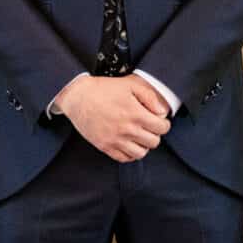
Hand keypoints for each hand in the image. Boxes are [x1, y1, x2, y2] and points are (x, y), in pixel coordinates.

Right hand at [57, 74, 171, 162]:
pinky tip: (128, 143)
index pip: (162, 128)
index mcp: (136, 114)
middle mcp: (127, 130)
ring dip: (143, 145)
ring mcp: (115, 140)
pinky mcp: (105, 146)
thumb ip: (150, 96)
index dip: (164, 124)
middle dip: (155, 134)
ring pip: (140, 153)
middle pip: (154, 142)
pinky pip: (124, 158)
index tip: (159, 120)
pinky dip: (129, 153)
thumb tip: (162, 111)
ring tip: (139, 136)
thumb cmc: (103, 89)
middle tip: (149, 127)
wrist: (78, 97)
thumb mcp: (130, 85)